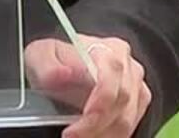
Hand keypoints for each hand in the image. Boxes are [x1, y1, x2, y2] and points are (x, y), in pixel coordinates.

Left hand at [24, 35, 150, 137]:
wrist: (62, 69)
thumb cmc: (56, 62)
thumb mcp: (41, 55)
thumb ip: (48, 65)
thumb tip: (63, 74)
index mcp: (109, 49)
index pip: (113, 73)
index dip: (100, 100)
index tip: (83, 118)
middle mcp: (128, 67)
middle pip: (122, 100)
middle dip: (96, 124)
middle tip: (72, 136)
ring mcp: (136, 88)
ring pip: (127, 120)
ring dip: (103, 134)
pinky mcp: (137, 107)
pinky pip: (129, 128)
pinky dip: (109, 136)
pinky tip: (91, 137)